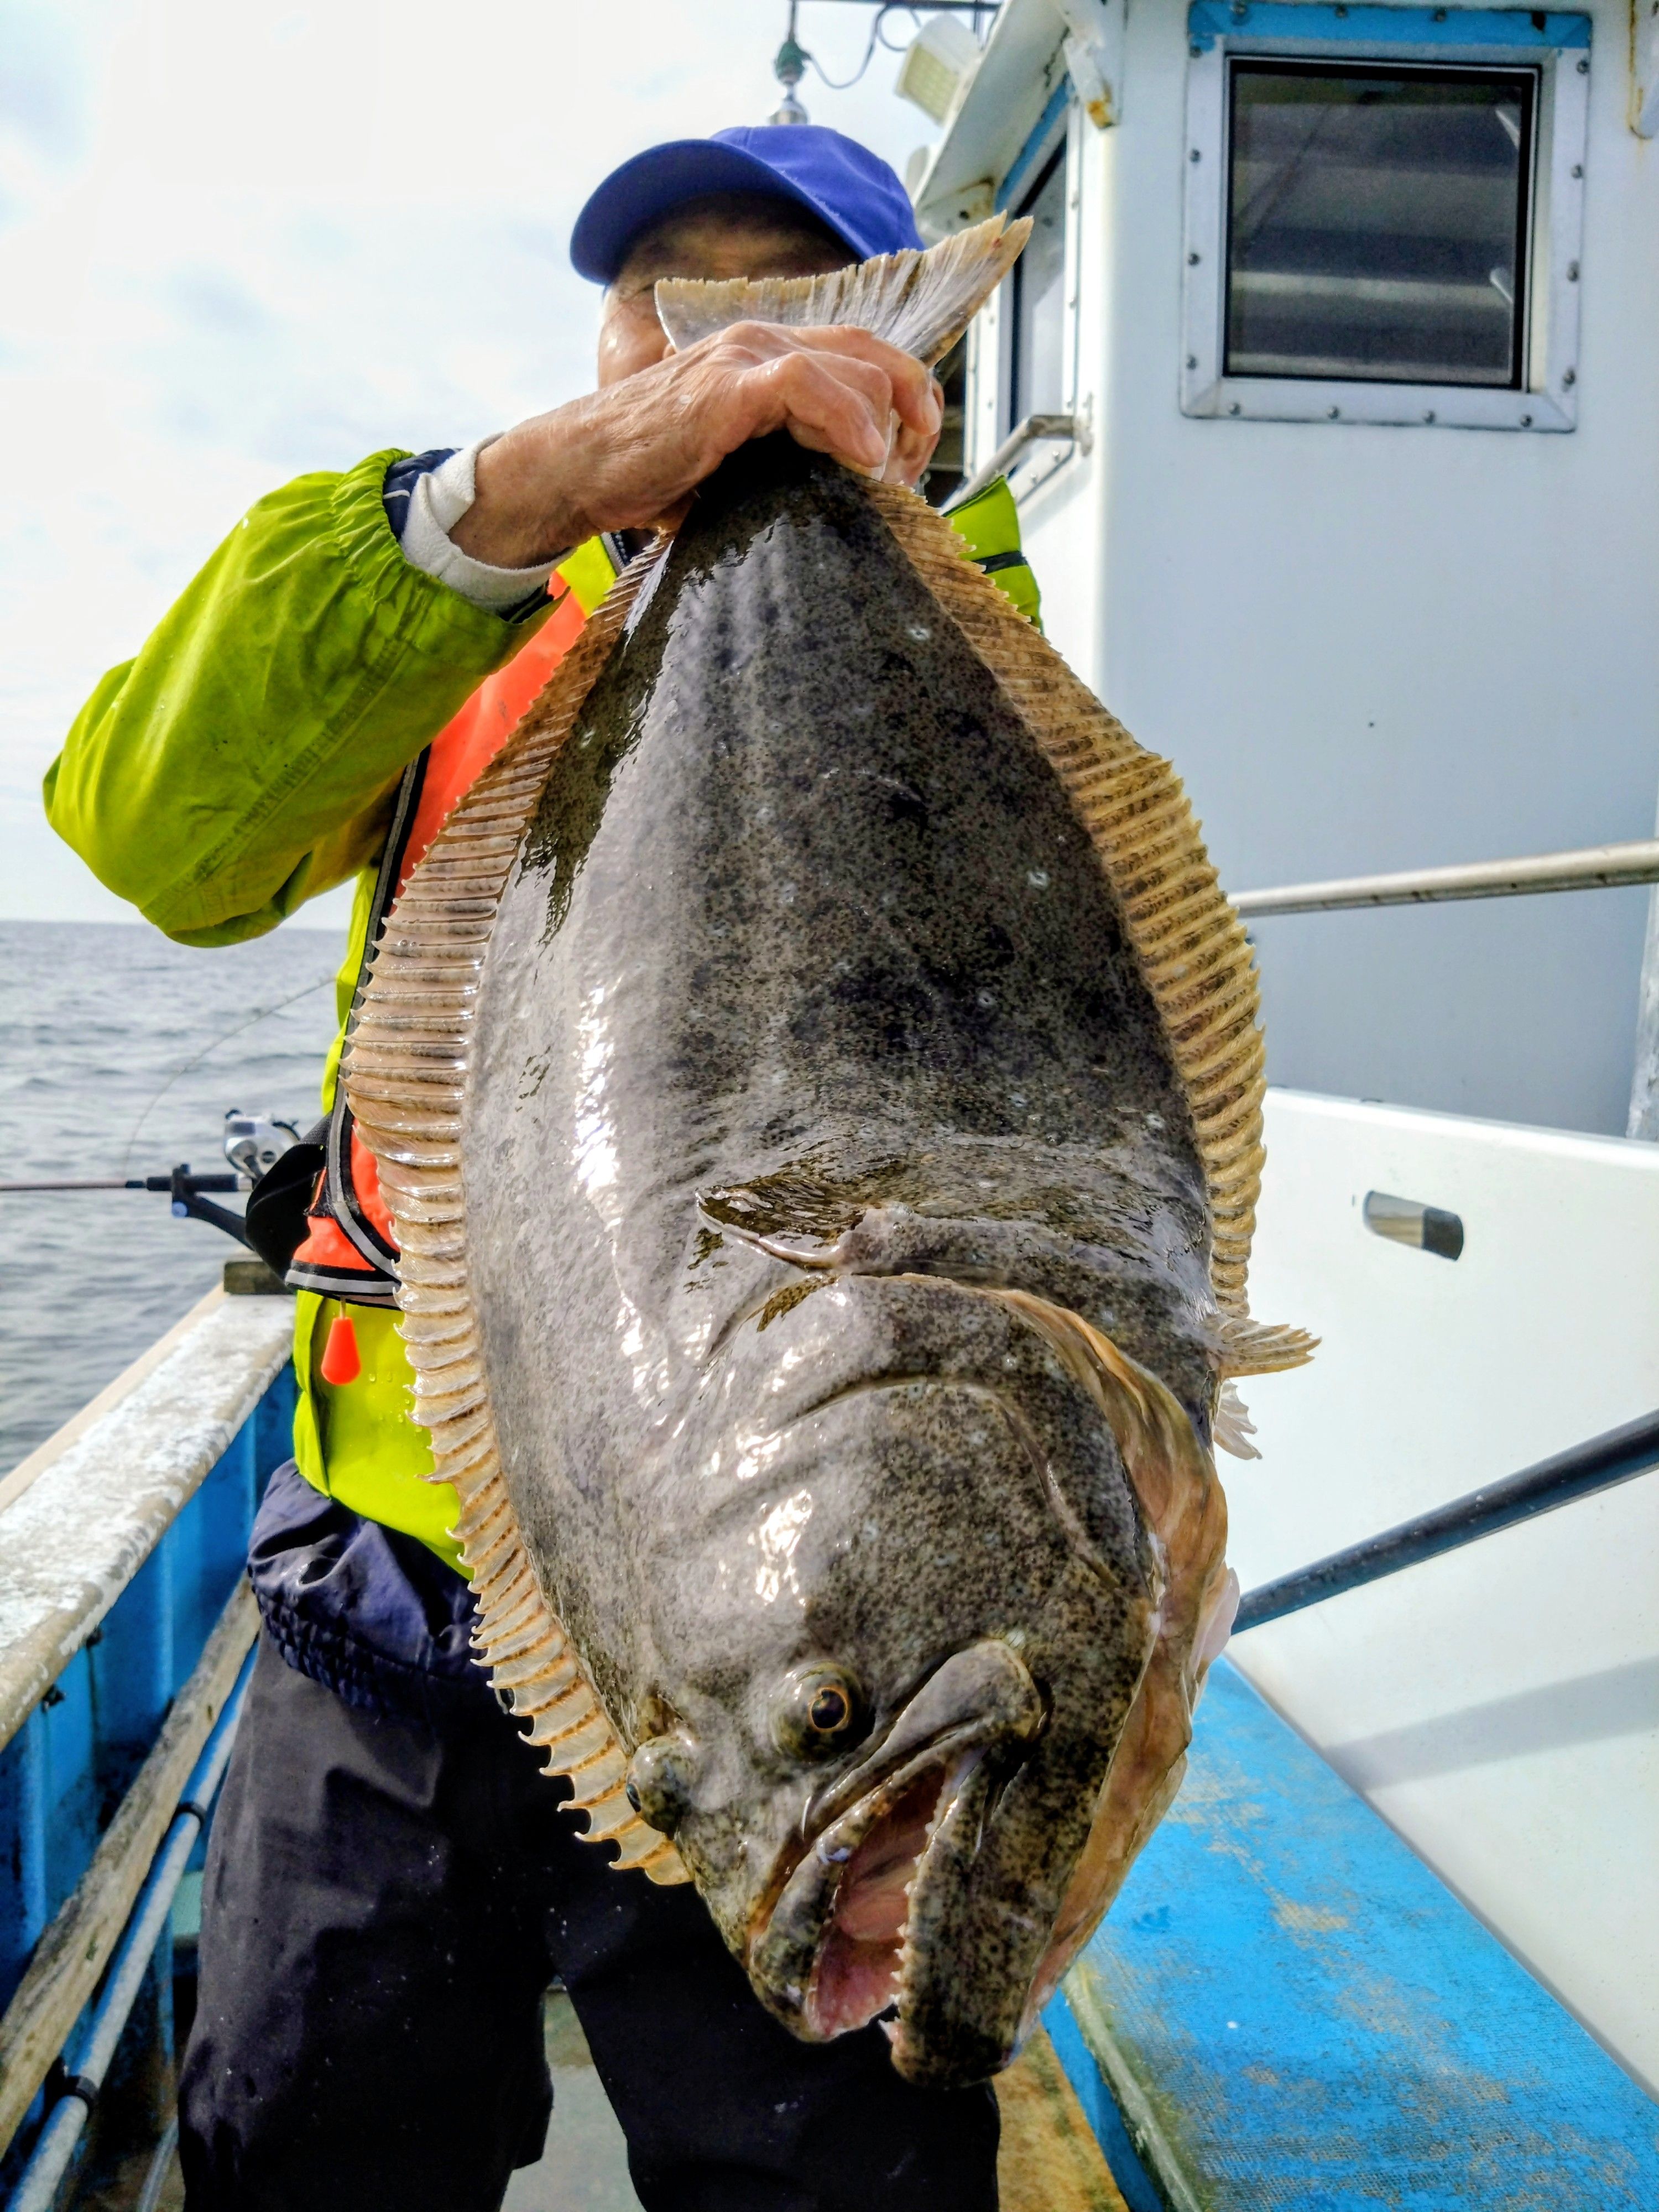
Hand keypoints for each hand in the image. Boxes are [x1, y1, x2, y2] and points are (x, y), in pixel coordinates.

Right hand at [453, 324, 943, 569]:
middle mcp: (763, 342)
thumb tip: (851, 494)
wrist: (578, 469)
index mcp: (771, 354)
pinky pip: (804, 384)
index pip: (869, 356)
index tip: (915, 461)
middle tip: (907, 480)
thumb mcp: (741, 461)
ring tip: (881, 481)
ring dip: (884, 428)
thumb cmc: (653, 472)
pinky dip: (845, 419)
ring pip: (853, 369)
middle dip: (910, 420)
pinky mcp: (725, 387)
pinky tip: (860, 458)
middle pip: (876, 359)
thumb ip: (790, 456)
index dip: (909, 402)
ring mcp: (743, 358)